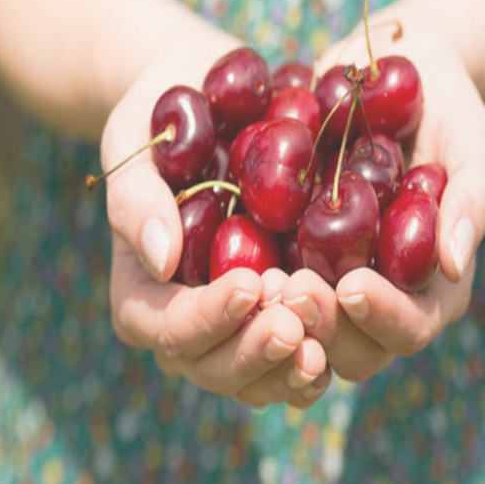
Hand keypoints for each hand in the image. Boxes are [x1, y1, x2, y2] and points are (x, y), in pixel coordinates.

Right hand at [100, 38, 331, 408]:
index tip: (249, 282)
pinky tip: (348, 337)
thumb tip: (160, 259)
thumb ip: (136, 195)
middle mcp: (188, 323)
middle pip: (212, 368)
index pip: (166, 327)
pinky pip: (294, 363)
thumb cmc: (164, 116)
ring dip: (289, 368)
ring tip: (322, 340)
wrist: (213, 103)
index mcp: (144, 291)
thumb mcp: (136, 134)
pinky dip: (322, 360)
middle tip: (295, 322)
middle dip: (254, 352)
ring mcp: (235, 329)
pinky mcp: (278, 317)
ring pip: (256, 380)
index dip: (206, 317)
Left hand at [281, 18, 484, 381]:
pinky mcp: (289, 257)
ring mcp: (331, 281)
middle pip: (354, 349)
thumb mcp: (466, 136)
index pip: (412, 326)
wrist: (383, 70)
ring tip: (258, 283)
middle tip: (289, 288)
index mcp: (430, 283)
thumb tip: (453, 264)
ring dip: (280, 320)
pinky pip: (267, 292)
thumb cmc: (440, 103)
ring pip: (305, 335)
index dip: (383, 316)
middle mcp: (380, 294)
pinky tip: (228, 269)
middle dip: (322, 325)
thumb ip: (472, 196)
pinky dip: (248, 292)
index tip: (352, 285)